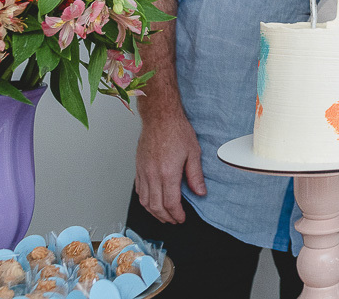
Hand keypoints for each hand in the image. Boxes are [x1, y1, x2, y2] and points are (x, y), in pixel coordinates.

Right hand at [134, 107, 206, 223]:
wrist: (160, 117)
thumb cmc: (177, 130)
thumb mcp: (193, 152)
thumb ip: (195, 175)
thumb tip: (200, 192)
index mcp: (168, 172)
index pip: (171, 202)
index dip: (177, 214)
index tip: (182, 218)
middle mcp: (153, 175)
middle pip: (156, 206)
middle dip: (166, 217)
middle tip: (174, 220)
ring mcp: (143, 172)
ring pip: (144, 201)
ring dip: (154, 212)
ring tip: (163, 215)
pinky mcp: (138, 168)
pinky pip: (138, 190)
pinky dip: (144, 201)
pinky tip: (151, 202)